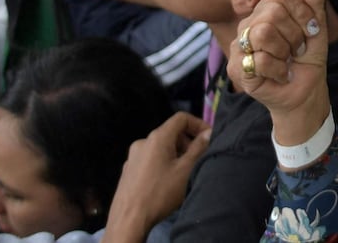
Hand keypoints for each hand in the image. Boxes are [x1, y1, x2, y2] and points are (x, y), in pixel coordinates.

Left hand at [106, 112, 211, 239]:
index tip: (209, 139)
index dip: (198, 124)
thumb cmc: (161, 192)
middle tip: (198, 160)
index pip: (181, 118)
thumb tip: (208, 132)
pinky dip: (162, 164)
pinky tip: (165, 183)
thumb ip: (199, 148)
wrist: (129, 219)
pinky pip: (150, 160)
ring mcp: (132, 157)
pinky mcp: (128, 171)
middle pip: (170, 133)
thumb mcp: (186, 170)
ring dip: (175, 155)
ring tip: (183, 173)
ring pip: (160, 148)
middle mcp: (142, 142)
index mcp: (157, 137)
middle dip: (187, 142)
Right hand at [229, 0, 335, 144]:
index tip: (310, 30)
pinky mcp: (237, 68)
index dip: (303, 13)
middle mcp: (249, 23)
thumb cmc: (307, 55)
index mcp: (267, 8)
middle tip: (297, 49)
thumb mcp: (316, 22)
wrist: (305, 89)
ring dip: (286, 52)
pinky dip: (280, 70)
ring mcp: (239, 45)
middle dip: (295, 35)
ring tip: (288, 60)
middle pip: (272, 13)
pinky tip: (281, 74)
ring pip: (263, 33)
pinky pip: (261, 59)